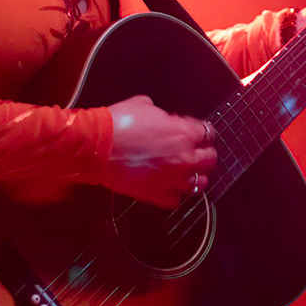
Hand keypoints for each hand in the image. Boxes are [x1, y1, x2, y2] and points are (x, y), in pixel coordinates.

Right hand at [97, 94, 215, 207]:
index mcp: (183, 133)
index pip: (208, 133)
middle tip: (197, 152)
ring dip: (195, 177)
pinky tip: (169, 187)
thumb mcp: (144, 105)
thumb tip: (163, 118)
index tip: (197, 132)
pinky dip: (174, 195)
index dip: (202, 131)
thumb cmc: (118, 123)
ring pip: (199, 184)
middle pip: (210, 160)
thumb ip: (162, 114)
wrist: (96, 146)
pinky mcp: (155, 194)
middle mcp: (183, 158)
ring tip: (188, 173)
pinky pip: (175, 201)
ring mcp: (170, 179)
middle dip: (205, 154)